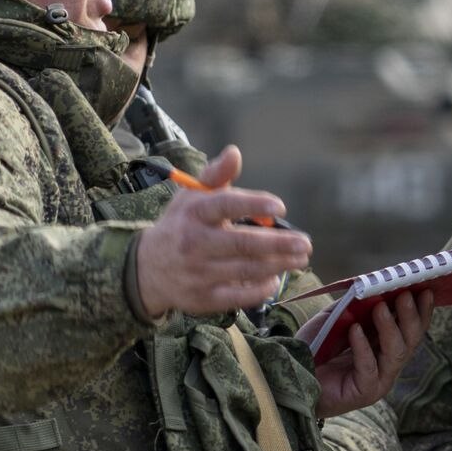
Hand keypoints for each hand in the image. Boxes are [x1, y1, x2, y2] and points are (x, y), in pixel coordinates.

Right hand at [135, 146, 311, 315]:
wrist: (146, 269)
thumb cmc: (180, 225)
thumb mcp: (191, 196)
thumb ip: (216, 175)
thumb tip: (234, 153)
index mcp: (194, 213)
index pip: (225, 205)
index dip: (254, 204)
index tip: (280, 205)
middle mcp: (194, 243)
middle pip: (243, 243)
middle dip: (279, 244)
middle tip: (305, 243)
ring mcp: (198, 273)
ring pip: (246, 270)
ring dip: (278, 265)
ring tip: (299, 259)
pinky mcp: (203, 298)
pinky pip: (237, 296)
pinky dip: (260, 289)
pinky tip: (275, 280)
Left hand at [299, 288, 433, 417]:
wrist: (292, 373)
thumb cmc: (315, 347)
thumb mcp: (338, 318)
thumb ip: (356, 305)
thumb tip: (376, 284)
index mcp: (386, 345)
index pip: (412, 328)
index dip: (421, 310)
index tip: (425, 288)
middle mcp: (388, 364)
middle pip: (411, 340)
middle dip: (410, 316)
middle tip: (405, 295)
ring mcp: (379, 380)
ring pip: (396, 353)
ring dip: (390, 328)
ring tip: (380, 308)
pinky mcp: (364, 392)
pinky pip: (369, 368)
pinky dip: (363, 347)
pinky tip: (355, 330)